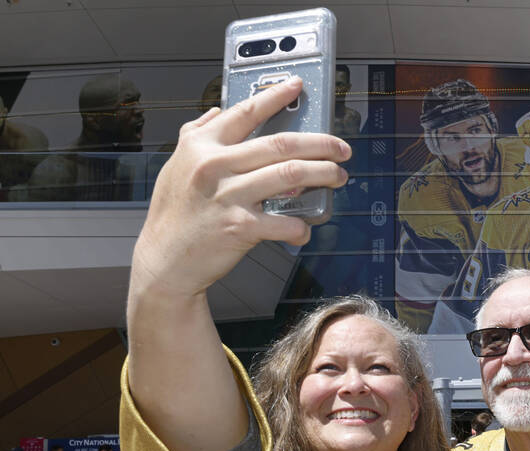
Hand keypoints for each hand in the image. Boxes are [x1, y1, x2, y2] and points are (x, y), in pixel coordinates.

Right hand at [131, 77, 349, 298]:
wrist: (165, 261)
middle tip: (341, 148)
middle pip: (281, 144)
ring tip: (338, 176)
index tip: (297, 86)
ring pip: (292, 174)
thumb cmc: (174, 215)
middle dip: (321, 143)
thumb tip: (215, 111)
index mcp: (201, 145)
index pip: (245, 112)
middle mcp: (215, 165)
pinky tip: (306, 227)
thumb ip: (195, 134)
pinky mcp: (240, 226)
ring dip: (324, 174)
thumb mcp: (177, 165)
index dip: (275, 96)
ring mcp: (229, 195)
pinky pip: (285, 222)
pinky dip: (302, 225)